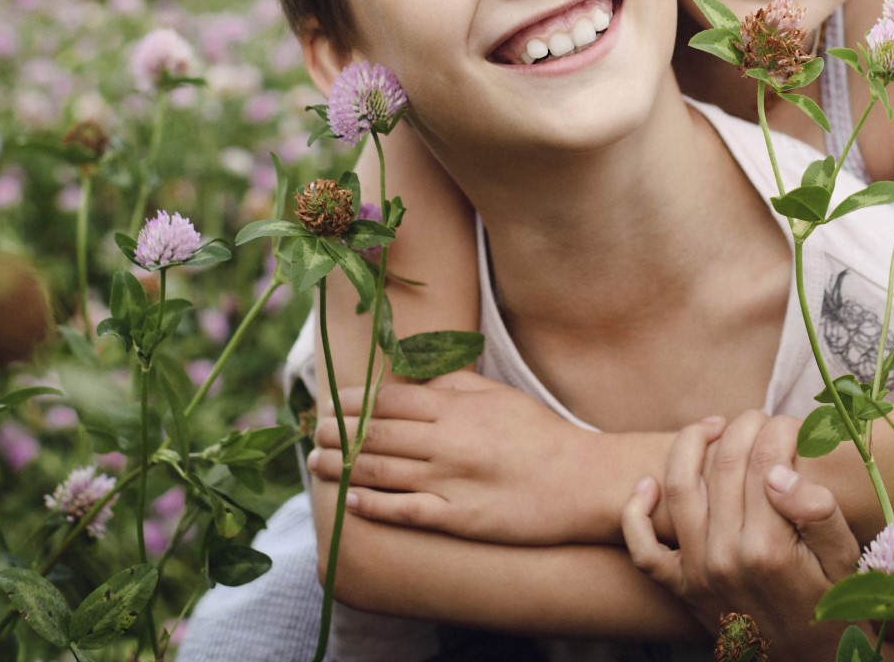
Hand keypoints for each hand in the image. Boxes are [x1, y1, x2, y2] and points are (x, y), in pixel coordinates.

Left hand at [308, 370, 605, 544]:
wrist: (580, 481)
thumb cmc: (540, 435)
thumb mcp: (498, 396)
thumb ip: (453, 384)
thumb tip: (411, 376)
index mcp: (457, 407)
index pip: (389, 400)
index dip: (352, 402)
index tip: (329, 404)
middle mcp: (448, 441)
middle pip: (376, 434)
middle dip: (337, 433)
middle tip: (312, 433)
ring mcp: (451, 481)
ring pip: (382, 471)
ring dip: (342, 466)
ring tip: (317, 463)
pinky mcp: (459, 518)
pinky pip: (405, 510)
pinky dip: (373, 504)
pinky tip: (351, 499)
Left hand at [620, 411, 861, 660]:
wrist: (808, 661)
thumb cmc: (834, 605)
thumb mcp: (844, 561)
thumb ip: (817, 513)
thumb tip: (778, 471)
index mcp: (769, 548)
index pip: (765, 461)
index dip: (780, 429)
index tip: (795, 424)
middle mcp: (725, 556)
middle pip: (723, 464)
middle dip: (744, 427)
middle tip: (762, 419)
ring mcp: (697, 571)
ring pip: (678, 486)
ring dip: (691, 443)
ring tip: (716, 427)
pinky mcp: (679, 586)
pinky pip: (641, 548)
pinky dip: (635, 511)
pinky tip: (648, 484)